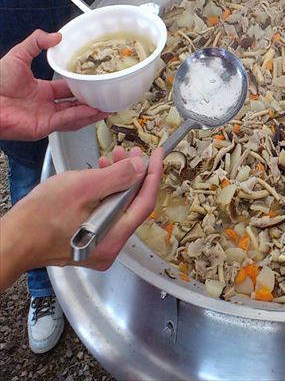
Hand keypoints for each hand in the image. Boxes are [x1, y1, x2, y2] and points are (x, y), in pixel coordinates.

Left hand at [0, 30, 108, 140]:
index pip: (67, 88)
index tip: (93, 80)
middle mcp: (45, 105)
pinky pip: (67, 120)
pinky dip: (80, 116)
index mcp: (40, 90)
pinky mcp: (44, 127)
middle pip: (75, 104)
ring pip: (75, 116)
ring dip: (91, 112)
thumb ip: (36, 43)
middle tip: (106, 95)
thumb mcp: (18, 56)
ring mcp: (46, 117)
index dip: (81, 85)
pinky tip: (92, 110)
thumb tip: (56, 36)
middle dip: (92, 101)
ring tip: (107, 106)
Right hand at [0, 146, 163, 290]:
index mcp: (114, 238)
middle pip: (133, 204)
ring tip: (113, 157)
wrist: (11, 240)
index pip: (145, 203)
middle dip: (134, 174)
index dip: (153, 175)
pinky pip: (105, 213)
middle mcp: (110, 246)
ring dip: (118, 180)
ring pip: (118, 207)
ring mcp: (98, 245)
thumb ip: (116, 177)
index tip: (157, 155)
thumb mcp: (83, 188)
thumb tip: (139, 167)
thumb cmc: (39, 218)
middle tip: (132, 151)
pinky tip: (100, 174)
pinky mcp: (87, 239)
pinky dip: (105, 192)